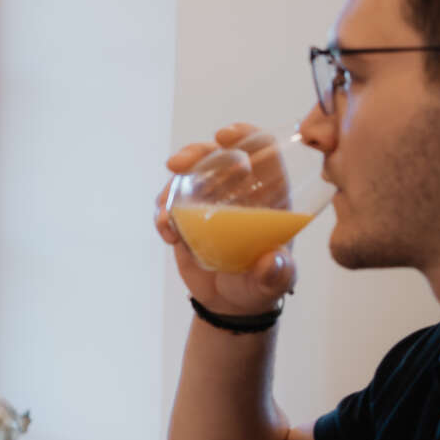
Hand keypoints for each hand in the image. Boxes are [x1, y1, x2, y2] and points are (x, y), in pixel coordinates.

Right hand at [154, 123, 296, 316]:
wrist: (231, 304)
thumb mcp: (275, 280)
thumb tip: (270, 263)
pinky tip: (166, 231)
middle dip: (196, 153)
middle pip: (218, 156)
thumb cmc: (261, 286)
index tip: (225, 135)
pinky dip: (162, 214)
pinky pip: (170, 207)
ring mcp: (209, 205)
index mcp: (268, 195)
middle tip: (177, 164)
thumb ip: (276, 273)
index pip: (262, 152)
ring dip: (171, 184)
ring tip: (165, 211)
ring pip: (189, 177)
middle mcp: (237, 193)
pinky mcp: (187, 221)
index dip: (245, 137)